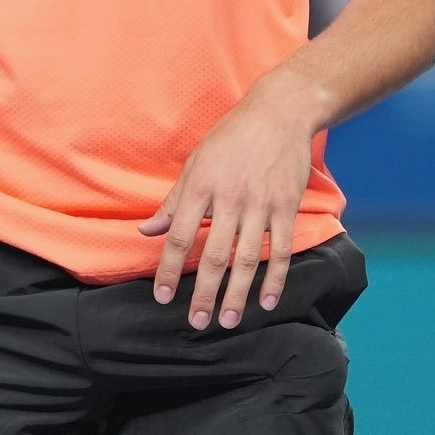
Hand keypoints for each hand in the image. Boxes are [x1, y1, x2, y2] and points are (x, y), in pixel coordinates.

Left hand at [137, 70, 320, 331]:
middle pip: (213, 255)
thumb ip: (173, 202)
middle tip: (196, 322)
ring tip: (228, 321)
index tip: (162, 296)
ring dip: (237, 294)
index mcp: (201, 186)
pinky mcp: (287, 206)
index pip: (180, 236)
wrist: (278, 112)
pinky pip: (279, 249)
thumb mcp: (195, 163)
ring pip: (247, 259)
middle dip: (203, 292)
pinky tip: (266, 302)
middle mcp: (230, 197)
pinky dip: (275, 279)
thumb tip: (147, 231)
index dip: (168, 269)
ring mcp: (261, 203)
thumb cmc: (231, 138)